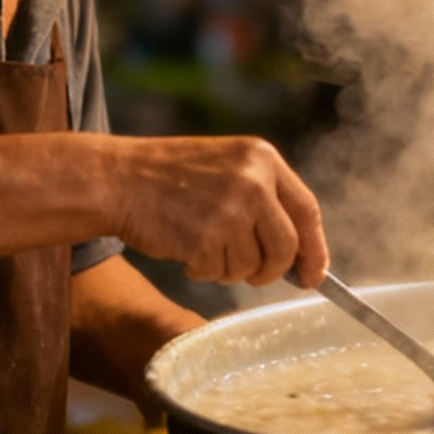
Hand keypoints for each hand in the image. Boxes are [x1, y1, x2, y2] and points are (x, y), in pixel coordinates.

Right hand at [93, 135, 328, 287]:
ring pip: (252, 266)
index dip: (315, 248)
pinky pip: (218, 273)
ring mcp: (231, 209)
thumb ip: (265, 200)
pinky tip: (184, 247)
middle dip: (271, 270)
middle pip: (286, 247)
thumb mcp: (227, 168)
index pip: (307, 209)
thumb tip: (301, 255)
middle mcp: (253, 181)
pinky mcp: (206, 237)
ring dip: (228, 268)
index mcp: (263, 158)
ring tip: (202, 244)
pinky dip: (202, 270)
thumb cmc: (169, 178)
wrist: (118, 179)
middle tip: (253, 275)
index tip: (315, 274)